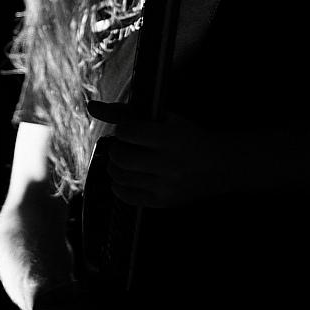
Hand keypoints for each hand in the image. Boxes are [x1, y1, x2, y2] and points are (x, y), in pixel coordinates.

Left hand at [88, 101, 224, 207]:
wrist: (219, 165)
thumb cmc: (186, 136)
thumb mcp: (163, 118)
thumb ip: (125, 112)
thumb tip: (91, 106)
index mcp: (170, 138)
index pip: (127, 132)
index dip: (124, 130)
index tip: (132, 131)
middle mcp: (169, 164)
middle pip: (120, 157)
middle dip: (117, 149)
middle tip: (126, 147)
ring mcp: (165, 187)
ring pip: (119, 177)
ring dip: (116, 166)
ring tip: (128, 160)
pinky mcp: (163, 203)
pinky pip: (125, 196)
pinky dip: (119, 185)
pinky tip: (129, 176)